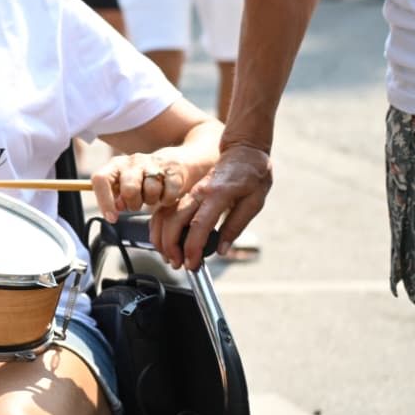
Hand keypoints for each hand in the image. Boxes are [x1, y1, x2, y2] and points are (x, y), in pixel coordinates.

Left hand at [91, 151, 190, 220]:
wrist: (172, 163)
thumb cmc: (141, 180)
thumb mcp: (123, 185)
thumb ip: (115, 197)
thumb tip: (116, 207)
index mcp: (115, 165)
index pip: (101, 179)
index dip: (104, 201)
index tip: (112, 218)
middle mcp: (132, 161)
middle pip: (129, 189)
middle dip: (134, 203)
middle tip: (137, 204)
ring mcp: (153, 163)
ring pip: (151, 190)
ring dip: (151, 201)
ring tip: (151, 197)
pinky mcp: (173, 169)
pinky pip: (169, 192)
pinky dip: (167, 200)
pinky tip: (165, 196)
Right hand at [152, 143, 271, 270]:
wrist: (243, 149)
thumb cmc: (253, 173)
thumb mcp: (254, 202)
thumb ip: (236, 225)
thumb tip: (223, 249)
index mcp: (218, 194)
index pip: (199, 225)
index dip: (193, 247)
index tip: (192, 264)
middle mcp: (198, 192)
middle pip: (174, 221)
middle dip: (171, 246)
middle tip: (178, 264)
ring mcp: (190, 191)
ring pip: (165, 216)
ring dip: (162, 238)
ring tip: (169, 256)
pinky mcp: (187, 192)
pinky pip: (166, 210)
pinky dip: (160, 226)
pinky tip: (164, 239)